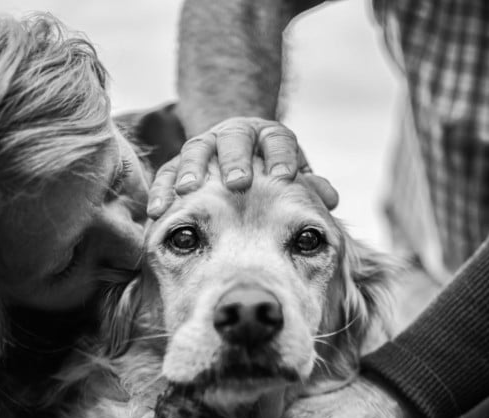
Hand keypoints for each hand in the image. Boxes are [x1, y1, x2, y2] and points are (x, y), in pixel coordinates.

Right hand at [147, 116, 337, 217]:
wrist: (238, 158)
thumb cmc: (272, 177)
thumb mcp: (291, 179)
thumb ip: (308, 187)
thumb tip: (330, 199)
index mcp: (268, 137)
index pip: (277, 139)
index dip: (282, 155)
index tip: (284, 177)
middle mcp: (236, 136)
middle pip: (234, 139)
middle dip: (235, 160)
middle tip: (237, 183)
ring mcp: (205, 146)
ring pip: (196, 150)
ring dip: (191, 171)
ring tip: (188, 191)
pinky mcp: (178, 163)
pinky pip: (167, 173)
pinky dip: (162, 190)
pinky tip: (158, 211)